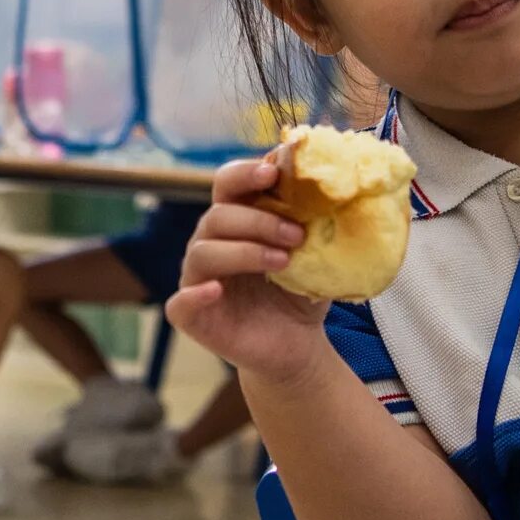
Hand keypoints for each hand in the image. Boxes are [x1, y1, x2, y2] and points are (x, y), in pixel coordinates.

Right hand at [165, 152, 329, 383]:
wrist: (297, 345)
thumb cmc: (300, 292)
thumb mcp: (316, 254)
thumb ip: (318, 221)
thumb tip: (339, 183)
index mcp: (236, 220)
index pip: (228, 183)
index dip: (245, 174)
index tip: (272, 174)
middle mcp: (211, 243)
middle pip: (218, 216)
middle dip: (259, 220)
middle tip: (297, 234)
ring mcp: (197, 279)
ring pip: (204, 252)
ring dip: (244, 251)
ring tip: (283, 262)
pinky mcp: (191, 315)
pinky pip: (180, 302)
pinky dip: (195, 294)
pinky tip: (217, 291)